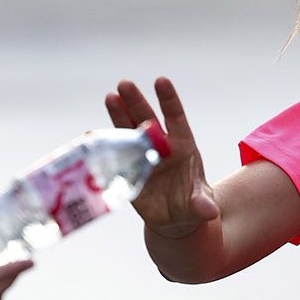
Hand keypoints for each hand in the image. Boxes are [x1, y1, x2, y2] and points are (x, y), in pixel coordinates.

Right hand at [105, 77, 218, 238]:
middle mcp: (161, 146)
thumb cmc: (192, 206)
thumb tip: (208, 211)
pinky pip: (115, 154)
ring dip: (119, 114)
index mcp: (183, 147)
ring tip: (110, 97)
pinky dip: (104, 144)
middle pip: (147, 119)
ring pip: (129, 130)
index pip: (175, 118)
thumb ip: (201, 205)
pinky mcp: (128, 170)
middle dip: (136, 102)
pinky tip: (91, 134)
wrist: (175, 219)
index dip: (168, 99)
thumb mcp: (200, 206)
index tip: (160, 80)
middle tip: (124, 84)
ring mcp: (142, 156)